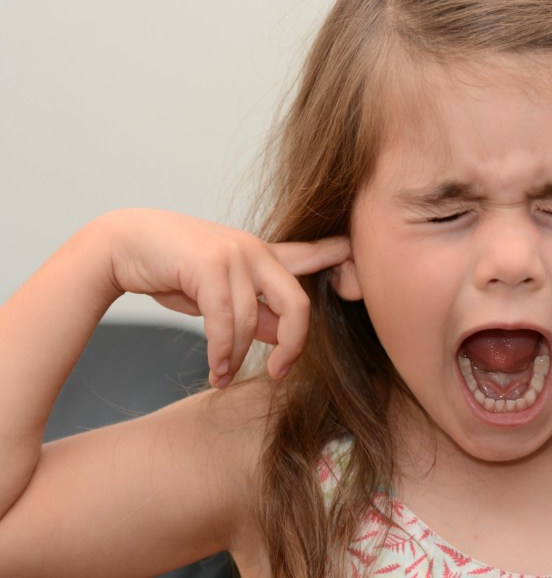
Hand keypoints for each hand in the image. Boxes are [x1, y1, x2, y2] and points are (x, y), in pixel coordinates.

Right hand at [98, 209, 349, 385]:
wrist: (122, 245)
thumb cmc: (174, 270)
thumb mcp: (222, 293)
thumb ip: (257, 311)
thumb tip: (285, 338)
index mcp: (264, 255)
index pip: (314, 256)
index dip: (342, 264)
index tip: (361, 284)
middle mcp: (256, 250)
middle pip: (297, 304)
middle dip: (295, 345)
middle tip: (281, 372)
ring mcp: (234, 254)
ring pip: (253, 321)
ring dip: (236, 358)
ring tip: (222, 375)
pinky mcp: (210, 264)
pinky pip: (225, 321)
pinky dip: (221, 353)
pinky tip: (215, 369)